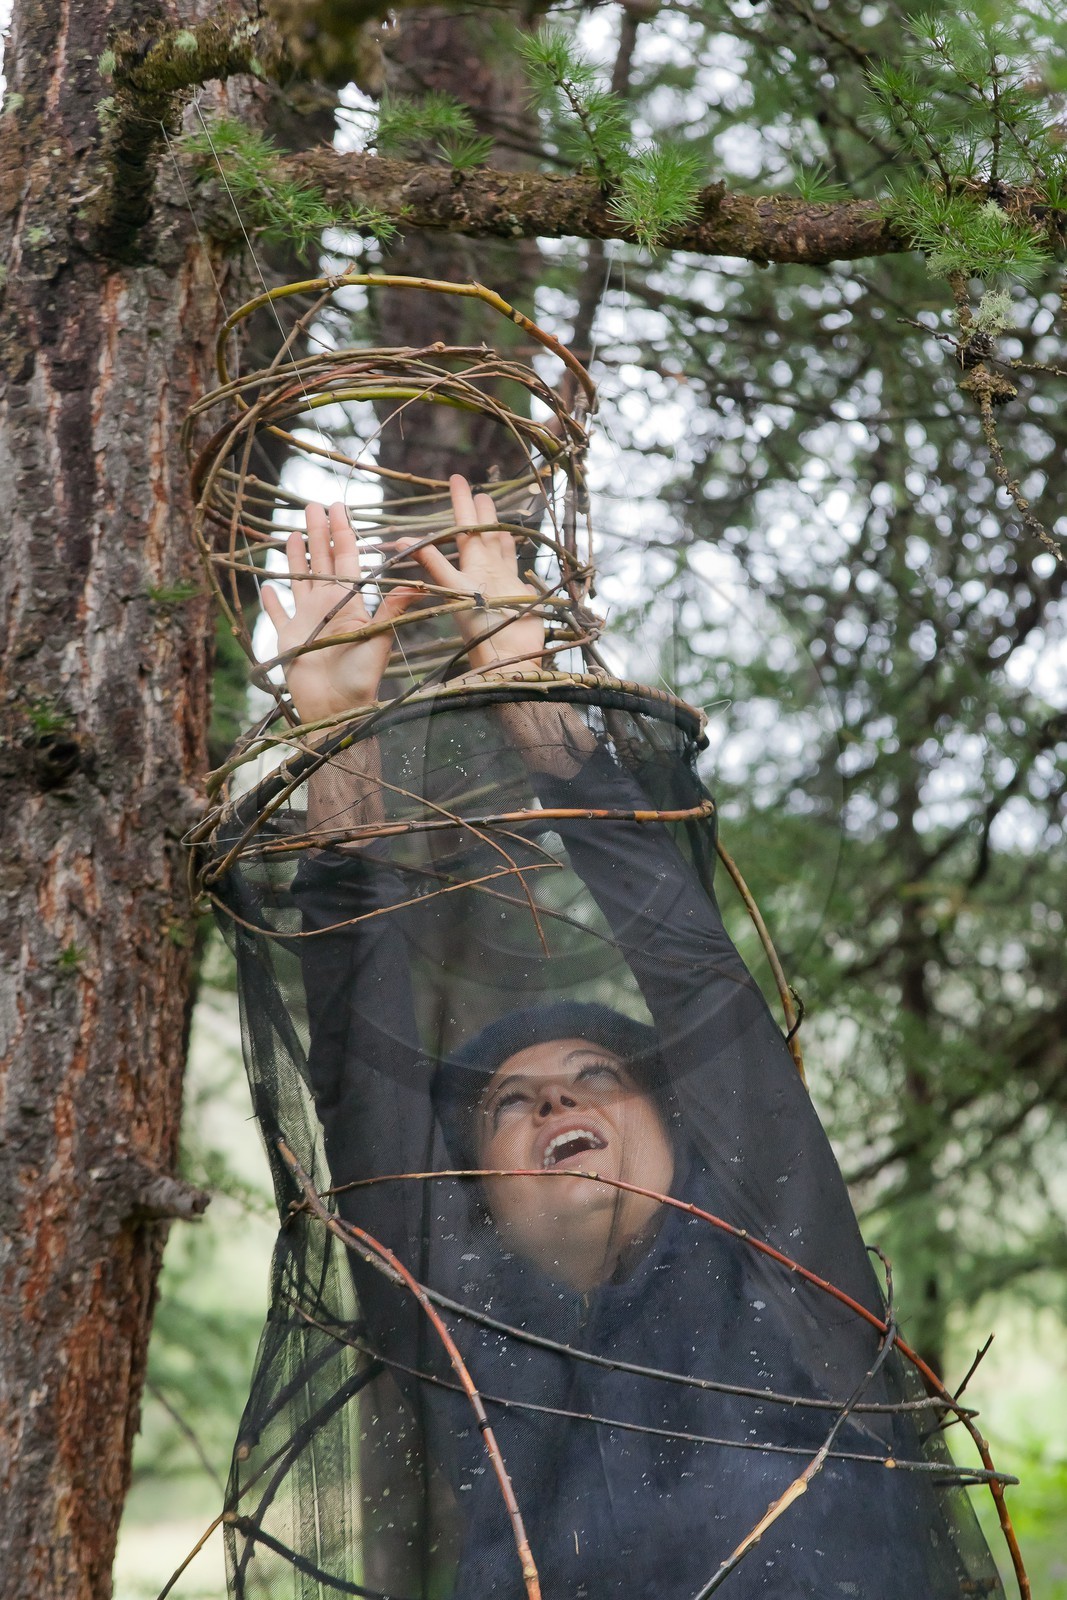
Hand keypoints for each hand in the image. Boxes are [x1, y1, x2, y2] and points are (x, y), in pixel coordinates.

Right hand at [262, 502, 418, 722]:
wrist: (338, 709)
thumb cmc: (362, 676)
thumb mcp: (380, 636)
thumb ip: (393, 607)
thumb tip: (420, 580)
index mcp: (350, 601)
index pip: (347, 558)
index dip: (343, 532)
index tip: (339, 507)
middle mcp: (328, 606)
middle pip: (322, 561)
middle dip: (318, 533)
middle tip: (313, 504)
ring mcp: (307, 620)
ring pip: (299, 580)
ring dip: (295, 558)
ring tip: (292, 532)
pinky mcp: (289, 639)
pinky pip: (277, 615)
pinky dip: (271, 602)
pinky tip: (266, 585)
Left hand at [399, 475, 544, 676]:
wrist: (508, 659)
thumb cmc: (478, 629)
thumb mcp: (452, 592)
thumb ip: (433, 565)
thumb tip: (401, 541)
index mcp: (464, 570)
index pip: (457, 530)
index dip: (457, 505)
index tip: (454, 480)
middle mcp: (481, 573)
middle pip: (477, 534)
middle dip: (475, 511)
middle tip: (472, 486)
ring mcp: (500, 582)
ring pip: (497, 545)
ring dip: (495, 526)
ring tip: (492, 505)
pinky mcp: (520, 593)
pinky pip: (515, 566)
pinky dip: (515, 552)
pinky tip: (515, 540)